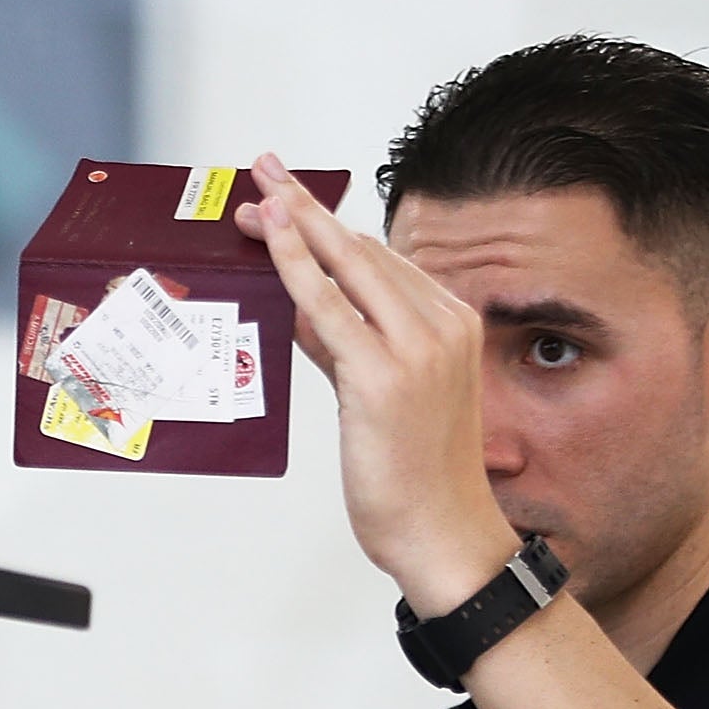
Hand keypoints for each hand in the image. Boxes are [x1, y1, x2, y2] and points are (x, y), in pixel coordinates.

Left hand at [233, 154, 515, 614]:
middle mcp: (441, 325)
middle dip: (305, 209)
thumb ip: (343, 346)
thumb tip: (302, 307)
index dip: (327, 225)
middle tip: (263, 173)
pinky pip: (329, 305)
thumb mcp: (377, 395)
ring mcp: (417, 347)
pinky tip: (272, 241)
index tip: (289, 199)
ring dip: (296, 224)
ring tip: (256, 195)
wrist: (443, 535)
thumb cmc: (416, 476)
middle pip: (361, 249)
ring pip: (346, 265)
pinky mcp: (384, 374)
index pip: (380, 258)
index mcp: (452, 323)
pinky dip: (297, 266)